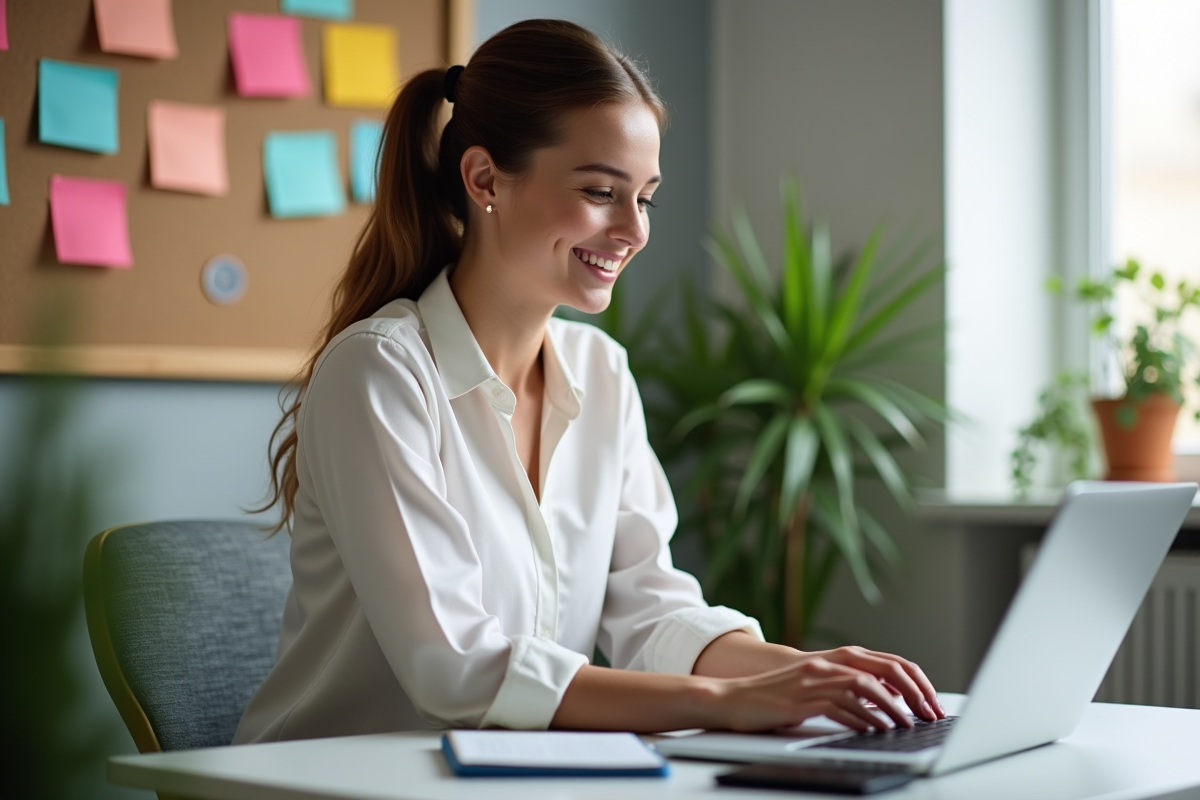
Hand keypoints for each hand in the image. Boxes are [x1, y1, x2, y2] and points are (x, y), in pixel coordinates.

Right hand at [710, 656, 914, 732]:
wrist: (734, 699)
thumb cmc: (777, 696)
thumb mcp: (817, 686)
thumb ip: (848, 688)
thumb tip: (887, 700)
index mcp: (834, 658)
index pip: (888, 662)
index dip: (916, 680)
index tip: (931, 702)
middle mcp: (826, 664)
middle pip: (882, 669)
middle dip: (912, 692)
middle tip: (928, 713)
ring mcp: (813, 680)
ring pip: (864, 687)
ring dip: (891, 707)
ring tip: (905, 725)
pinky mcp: (800, 701)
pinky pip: (839, 707)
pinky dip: (862, 719)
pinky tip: (874, 730)